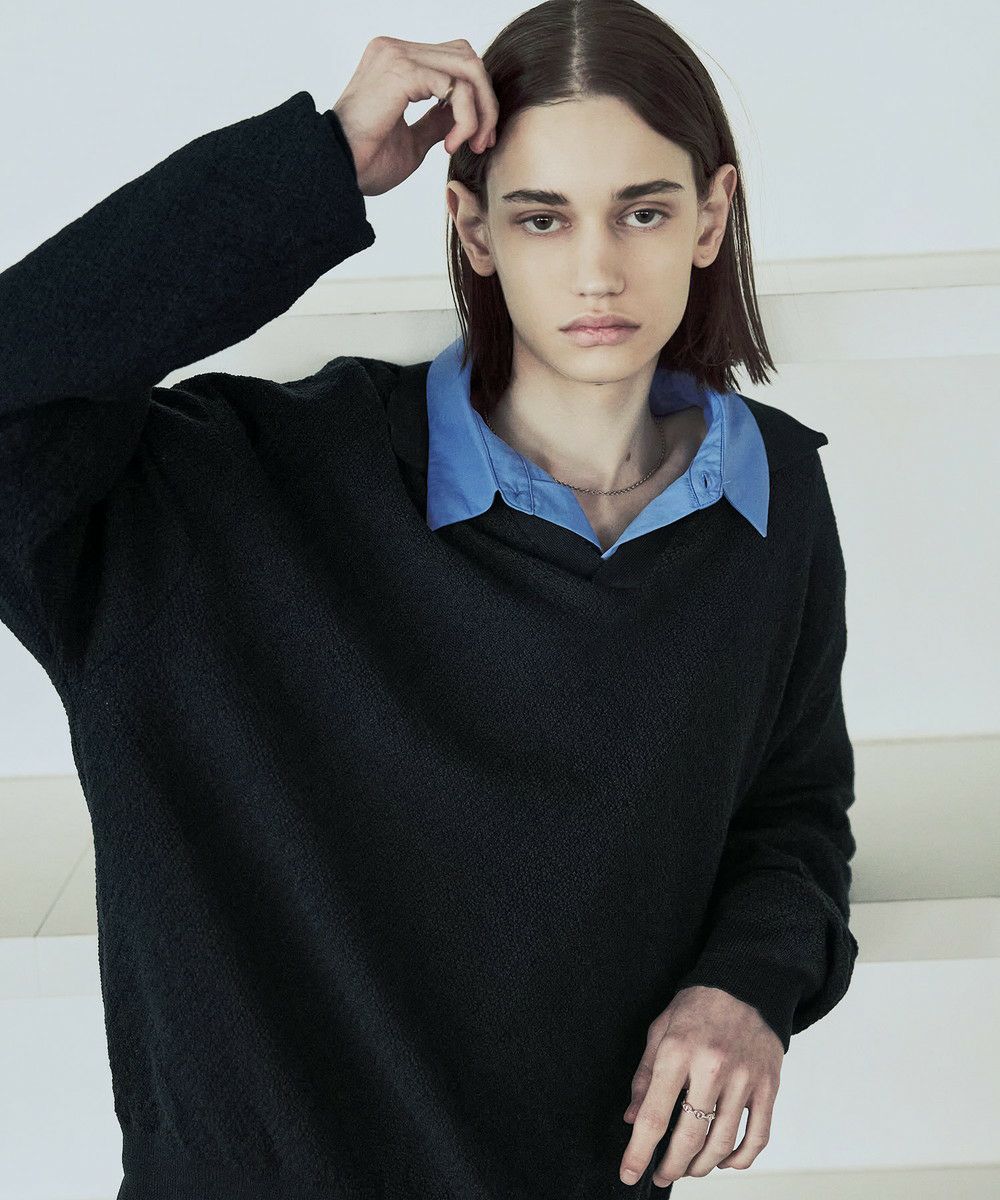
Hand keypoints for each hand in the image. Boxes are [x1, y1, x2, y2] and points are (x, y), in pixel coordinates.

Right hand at [331, 35, 498, 195]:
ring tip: (469, 145)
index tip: (477, 140)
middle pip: (467, 59)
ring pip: (468, 69)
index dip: (475, 98)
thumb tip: (462, 115)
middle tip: (482, 143)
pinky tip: (450, 145)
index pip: (453, 61)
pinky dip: (465, 119)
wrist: (336, 171)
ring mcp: (398, 55)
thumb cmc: (365, 162)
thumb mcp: (414, 140)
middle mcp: (396, 49)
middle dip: (485, 103)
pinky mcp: (403, 71)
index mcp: (395, 62)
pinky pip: (455, 87)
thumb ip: (437, 121)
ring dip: (481, 111)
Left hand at [619, 985, 783, 1187]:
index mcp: (678, 1051)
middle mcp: (712, 1067)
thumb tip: (633, 1119)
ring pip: (723, 1143)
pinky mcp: (768, 1085)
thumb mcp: (660, 1030)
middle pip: (690, 1137)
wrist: (745, 983)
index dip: (639, 1151)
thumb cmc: (697, 1006)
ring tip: (688, 1169)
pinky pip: (758, 1137)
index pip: (654, 1115)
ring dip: (702, 1166)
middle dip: (671, 1166)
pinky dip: (740, 1159)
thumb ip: (645, 1076)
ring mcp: (744, 1078)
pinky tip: (724, 1161)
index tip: (630, 1173)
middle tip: (661, 1174)